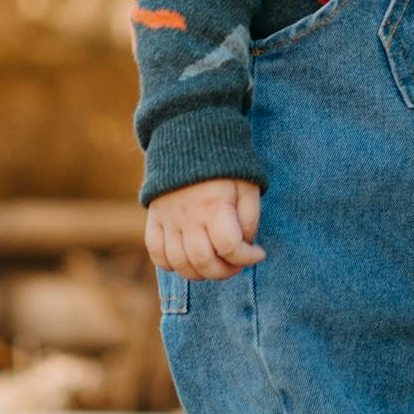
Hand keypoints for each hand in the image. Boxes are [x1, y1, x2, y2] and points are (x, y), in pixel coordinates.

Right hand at [146, 178, 265, 280]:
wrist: (190, 139)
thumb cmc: (225, 166)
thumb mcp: (248, 186)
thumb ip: (250, 218)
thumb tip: (245, 245)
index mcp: (215, 206)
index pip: (229, 247)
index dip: (247, 258)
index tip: (258, 253)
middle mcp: (189, 217)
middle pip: (203, 262)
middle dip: (225, 272)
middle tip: (236, 264)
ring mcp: (168, 220)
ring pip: (180, 264)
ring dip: (201, 273)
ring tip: (215, 263)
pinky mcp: (155, 219)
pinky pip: (157, 254)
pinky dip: (171, 265)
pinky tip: (188, 260)